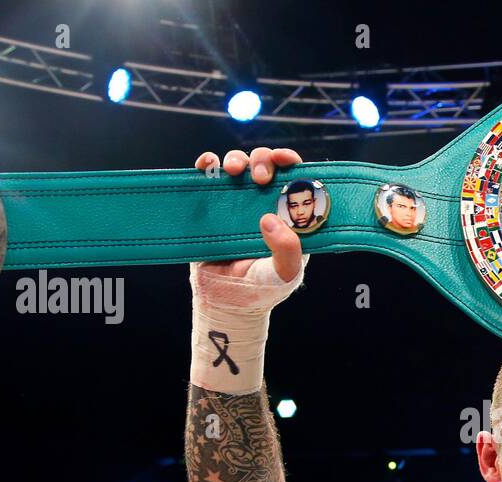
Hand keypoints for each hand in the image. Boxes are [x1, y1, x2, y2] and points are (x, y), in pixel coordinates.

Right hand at [193, 146, 305, 280]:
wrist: (225, 302)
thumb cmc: (262, 288)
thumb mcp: (285, 273)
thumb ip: (287, 250)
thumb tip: (270, 219)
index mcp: (288, 214)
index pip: (294, 178)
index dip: (291, 162)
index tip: (285, 160)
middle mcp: (263, 202)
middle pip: (265, 165)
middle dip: (263, 160)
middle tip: (260, 177)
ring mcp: (236, 202)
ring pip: (238, 165)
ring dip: (236, 159)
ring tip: (233, 171)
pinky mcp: (211, 206)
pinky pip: (208, 177)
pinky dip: (207, 164)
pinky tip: (207, 165)